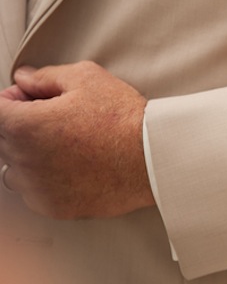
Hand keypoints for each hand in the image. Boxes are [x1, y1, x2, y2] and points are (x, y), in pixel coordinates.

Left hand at [0, 62, 152, 218]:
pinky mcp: (54, 207)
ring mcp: (37, 187)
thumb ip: (46, 76)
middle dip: (23, 125)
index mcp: (25, 126)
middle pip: (3, 139)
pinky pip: (34, 193)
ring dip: (30, 156)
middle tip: (58, 118)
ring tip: (65, 146)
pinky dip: (46, 181)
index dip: (12, 100)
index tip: (31, 98)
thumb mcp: (88, 78)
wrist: (154, 157)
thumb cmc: (124, 119)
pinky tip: (74, 166)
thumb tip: (24, 79)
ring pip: (15, 170)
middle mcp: (24, 160)